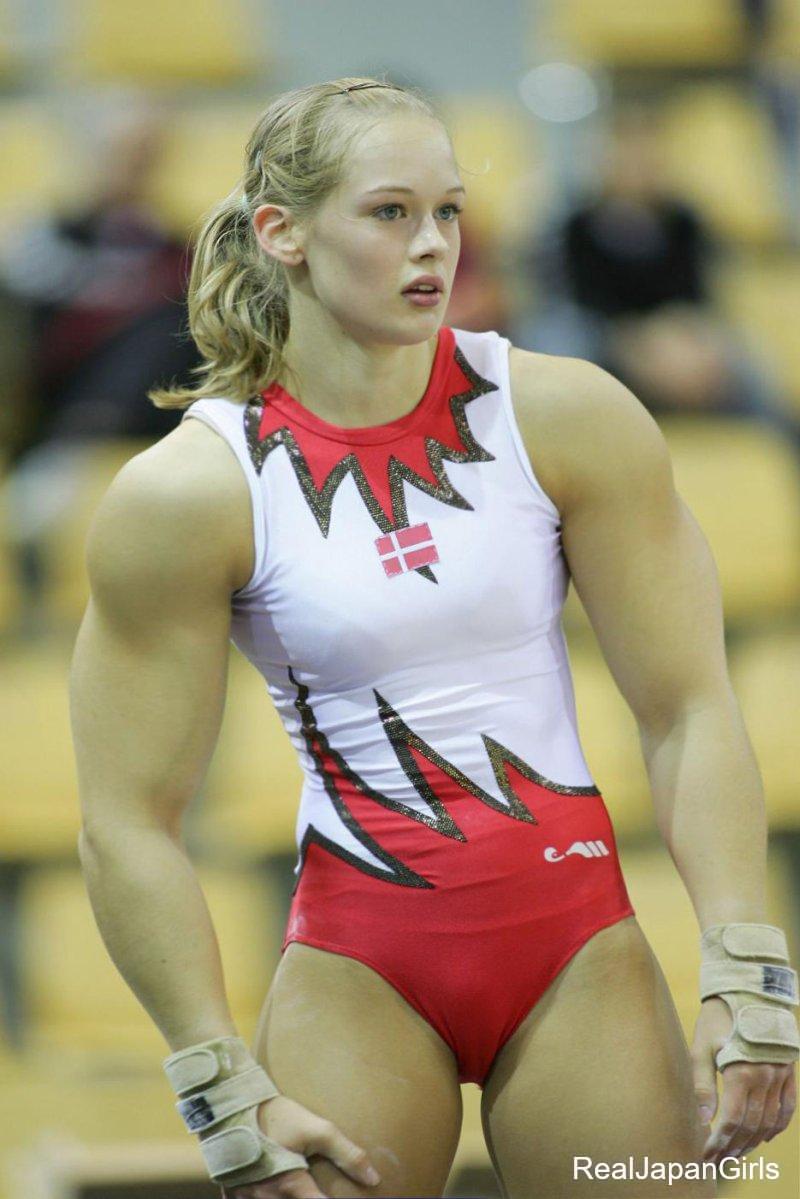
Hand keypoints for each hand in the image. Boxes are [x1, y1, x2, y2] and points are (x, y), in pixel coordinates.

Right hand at [219, 1094, 380, 1197]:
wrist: (230, 1104)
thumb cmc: (275, 1116)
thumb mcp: (316, 1128)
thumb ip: (347, 1153)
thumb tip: (373, 1178)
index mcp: (290, 1185)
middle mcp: (267, 1198)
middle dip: (308, 1198)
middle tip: (316, 1186)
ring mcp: (245, 1197)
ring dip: (286, 1198)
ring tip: (298, 1189)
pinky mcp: (231, 1191)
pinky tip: (272, 1189)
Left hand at [691, 996, 796, 1163]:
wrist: (749, 989)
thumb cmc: (719, 1016)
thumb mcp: (702, 1046)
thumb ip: (702, 1085)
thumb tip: (702, 1120)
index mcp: (741, 1073)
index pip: (732, 1120)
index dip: (719, 1142)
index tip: (706, 1155)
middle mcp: (765, 1078)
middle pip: (751, 1125)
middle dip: (734, 1147)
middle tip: (719, 1161)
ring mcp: (781, 1076)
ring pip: (770, 1121)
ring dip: (754, 1141)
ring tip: (737, 1153)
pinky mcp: (789, 1071)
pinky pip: (787, 1107)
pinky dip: (777, 1126)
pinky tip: (764, 1136)